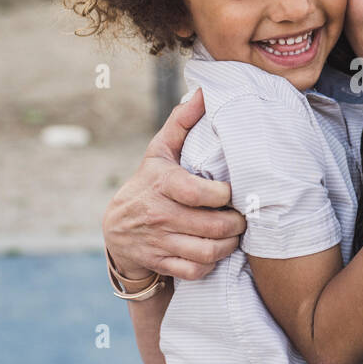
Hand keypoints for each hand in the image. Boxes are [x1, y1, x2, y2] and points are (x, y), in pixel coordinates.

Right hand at [103, 89, 246, 280]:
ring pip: (207, 251)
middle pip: (213, 226)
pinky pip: (195, 270)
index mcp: (161, 183)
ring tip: (235, 234)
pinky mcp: (160, 262)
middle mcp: (158, 214)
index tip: (231, 191)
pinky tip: (215, 252)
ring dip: (229, 245)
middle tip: (244, 216)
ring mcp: (158, 241)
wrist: (118, 229)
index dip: (223, 195)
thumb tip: (204, 92)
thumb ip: (182, 122)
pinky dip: (211, 264)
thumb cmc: (150, 184)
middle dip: (237, 223)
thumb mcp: (160, 152)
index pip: (199, 193)